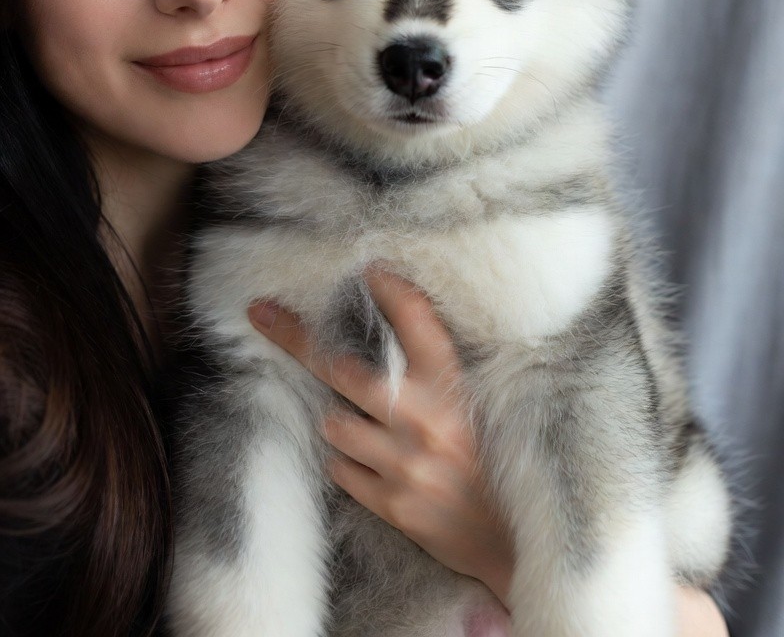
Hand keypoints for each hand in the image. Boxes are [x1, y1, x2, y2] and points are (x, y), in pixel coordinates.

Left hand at [249, 267, 514, 600]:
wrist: (512, 541)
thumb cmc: (494, 462)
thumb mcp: (477, 403)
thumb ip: (437, 372)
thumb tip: (391, 327)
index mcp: (453, 386)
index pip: (415, 320)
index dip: (389, 290)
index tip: (368, 270)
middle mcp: (426, 419)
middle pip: (340, 368)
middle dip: (296, 338)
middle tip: (262, 313)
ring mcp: (405, 463)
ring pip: (334, 422)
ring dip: (338, 419)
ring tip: (364, 426)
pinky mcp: (391, 503)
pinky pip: (340, 469)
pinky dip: (347, 461)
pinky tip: (372, 462)